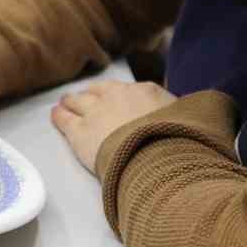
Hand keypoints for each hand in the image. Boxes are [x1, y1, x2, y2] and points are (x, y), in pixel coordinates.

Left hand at [51, 80, 176, 174]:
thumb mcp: (188, 121)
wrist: (153, 157)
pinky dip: (59, 115)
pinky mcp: (79, 132)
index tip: (116, 98)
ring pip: (77, 101)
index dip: (118, 95)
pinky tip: (55, 114)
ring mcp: (95, 112)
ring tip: (66, 102)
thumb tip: (190, 113)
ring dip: (72, 101)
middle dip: (92, 94)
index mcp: (145, 91)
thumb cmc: (175, 142)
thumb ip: (180, 114)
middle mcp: (117, 96)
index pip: (127, 89)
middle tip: (86, 98)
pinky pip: (64, 119)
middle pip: (98, 91)